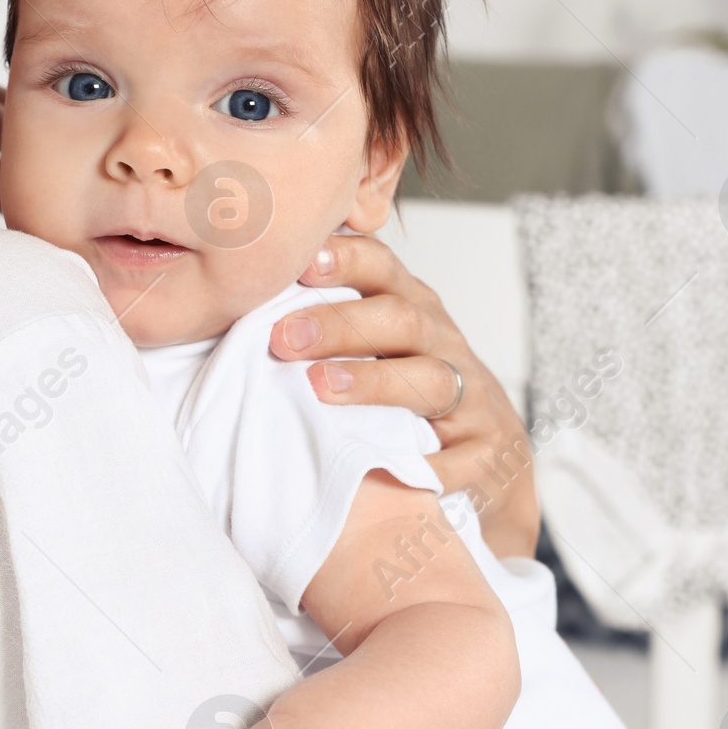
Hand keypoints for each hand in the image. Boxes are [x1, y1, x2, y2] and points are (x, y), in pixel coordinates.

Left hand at [270, 232, 539, 559]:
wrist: (492, 462)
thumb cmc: (413, 396)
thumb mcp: (380, 348)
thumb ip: (325, 324)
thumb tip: (236, 305)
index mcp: (413, 311)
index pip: (384, 269)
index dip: (346, 260)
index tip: (300, 263)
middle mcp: (445, 345)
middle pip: (401, 320)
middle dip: (340, 325)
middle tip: (283, 339)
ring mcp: (473, 398)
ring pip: (431, 379)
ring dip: (374, 382)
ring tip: (320, 389)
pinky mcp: (487, 452)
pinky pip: (460, 457)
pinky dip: (426, 463)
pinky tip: (384, 468)